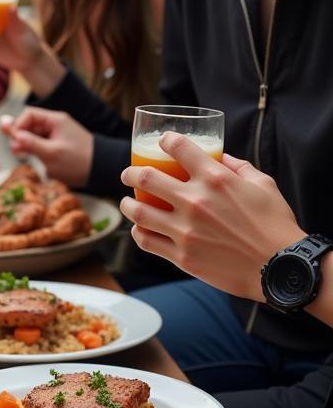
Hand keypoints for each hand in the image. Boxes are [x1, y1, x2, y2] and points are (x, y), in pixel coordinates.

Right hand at [0, 108, 92, 187]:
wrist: (100, 171)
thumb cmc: (77, 161)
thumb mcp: (51, 153)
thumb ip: (29, 142)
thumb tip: (7, 129)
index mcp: (55, 120)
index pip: (28, 115)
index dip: (18, 125)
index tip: (14, 140)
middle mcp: (54, 124)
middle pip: (28, 124)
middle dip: (19, 135)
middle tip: (16, 151)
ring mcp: (55, 135)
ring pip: (31, 134)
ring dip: (24, 143)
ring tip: (21, 155)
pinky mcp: (55, 145)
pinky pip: (38, 143)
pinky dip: (31, 148)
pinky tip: (29, 157)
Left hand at [119, 136, 303, 300]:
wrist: (281, 267)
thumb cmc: (275, 224)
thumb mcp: (262, 185)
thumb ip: (238, 166)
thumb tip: (219, 156)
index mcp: (215, 179)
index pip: (178, 147)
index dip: (166, 140)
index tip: (162, 142)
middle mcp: (195, 202)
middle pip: (145, 178)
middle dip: (130, 173)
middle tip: (128, 175)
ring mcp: (185, 230)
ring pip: (137, 211)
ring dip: (127, 204)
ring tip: (127, 202)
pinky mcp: (182, 256)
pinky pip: (146, 241)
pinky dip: (138, 232)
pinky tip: (139, 228)